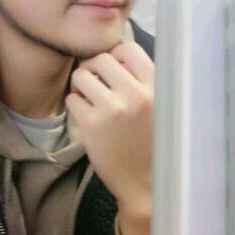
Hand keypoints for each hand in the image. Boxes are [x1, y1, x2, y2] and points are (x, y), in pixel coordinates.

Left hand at [65, 41, 153, 225]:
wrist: (146, 185)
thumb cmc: (152, 144)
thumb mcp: (162, 107)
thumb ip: (145, 81)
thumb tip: (116, 54)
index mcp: (157, 87)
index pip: (128, 49)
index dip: (116, 57)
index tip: (112, 72)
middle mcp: (136, 94)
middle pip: (101, 59)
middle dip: (93, 69)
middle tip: (94, 84)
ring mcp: (113, 109)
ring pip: (81, 76)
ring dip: (80, 85)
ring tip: (88, 98)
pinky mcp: (92, 125)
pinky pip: (72, 99)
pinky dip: (75, 104)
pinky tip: (86, 116)